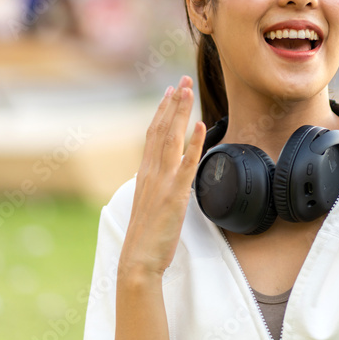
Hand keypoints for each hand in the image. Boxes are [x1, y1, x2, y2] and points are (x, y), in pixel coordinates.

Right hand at [119, 75, 206, 280]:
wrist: (138, 259)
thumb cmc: (146, 237)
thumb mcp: (150, 204)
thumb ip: (157, 186)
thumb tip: (168, 177)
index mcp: (144, 173)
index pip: (152, 134)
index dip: (162, 111)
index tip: (170, 92)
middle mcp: (151, 172)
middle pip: (162, 128)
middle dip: (173, 103)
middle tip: (182, 80)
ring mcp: (162, 181)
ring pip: (171, 138)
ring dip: (181, 112)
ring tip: (188, 90)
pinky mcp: (174, 194)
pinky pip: (186, 163)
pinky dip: (193, 142)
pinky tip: (200, 125)